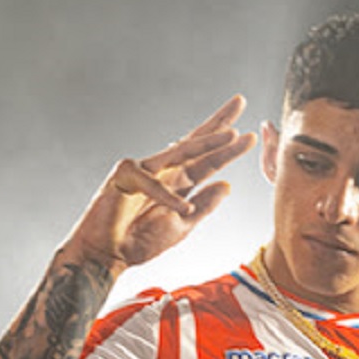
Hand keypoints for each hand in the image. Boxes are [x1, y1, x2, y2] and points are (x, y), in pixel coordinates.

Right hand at [64, 94, 256, 273]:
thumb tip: (227, 185)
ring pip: (179, 153)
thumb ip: (204, 206)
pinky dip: (167, 197)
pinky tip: (183, 209)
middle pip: (195, 143)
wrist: (108, 256)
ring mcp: (143, 170)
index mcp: (177, 183)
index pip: (207, 161)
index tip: (250, 137)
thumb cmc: (139, 242)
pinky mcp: (124, 177)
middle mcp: (163, 171)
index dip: (227, 149)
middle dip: (218, 124)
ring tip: (232, 135)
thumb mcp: (182, 226)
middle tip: (240, 102)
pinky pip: (151, 184)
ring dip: (207, 144)